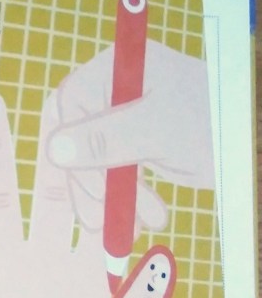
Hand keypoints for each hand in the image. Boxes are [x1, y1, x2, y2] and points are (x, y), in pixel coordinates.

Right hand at [46, 40, 211, 232]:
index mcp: (117, 69)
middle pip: (73, 137)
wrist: (255, 142)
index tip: (94, 187)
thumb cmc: (217, 124)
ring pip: (87, 162)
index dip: (73, 150)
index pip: (69, 107)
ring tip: (134, 228)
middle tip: (105, 222)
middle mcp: (112, 88)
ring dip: (105, 200)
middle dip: (89, 184)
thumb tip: (56, 150)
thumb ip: (107, 137)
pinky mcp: (128, 142)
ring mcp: (119, 116)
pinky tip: (134, 222)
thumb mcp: (161, 131)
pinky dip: (117, 200)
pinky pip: (106, 172)